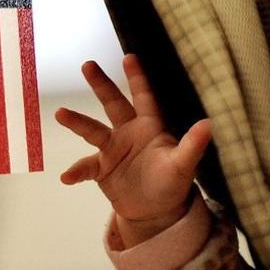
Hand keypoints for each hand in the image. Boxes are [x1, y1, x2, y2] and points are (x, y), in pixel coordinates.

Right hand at [56, 54, 210, 246]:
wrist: (155, 212)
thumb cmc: (173, 183)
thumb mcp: (184, 165)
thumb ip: (193, 144)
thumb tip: (208, 124)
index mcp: (149, 126)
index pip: (143, 97)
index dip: (137, 77)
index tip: (129, 57)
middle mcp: (128, 132)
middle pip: (112, 103)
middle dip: (100, 84)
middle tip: (88, 65)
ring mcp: (112, 150)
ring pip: (92, 130)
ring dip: (77, 122)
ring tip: (60, 114)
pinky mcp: (101, 169)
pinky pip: (86, 167)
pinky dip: (76, 171)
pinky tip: (67, 178)